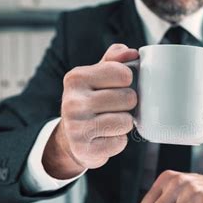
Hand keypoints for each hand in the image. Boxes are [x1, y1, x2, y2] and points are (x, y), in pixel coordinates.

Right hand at [42, 44, 138, 178]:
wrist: (71, 138)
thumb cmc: (90, 101)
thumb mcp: (97, 76)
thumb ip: (114, 60)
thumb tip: (132, 52)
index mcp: (76, 78)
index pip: (122, 73)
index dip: (128, 80)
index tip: (118, 86)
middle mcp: (72, 102)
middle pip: (128, 98)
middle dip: (128, 104)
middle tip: (115, 107)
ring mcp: (76, 128)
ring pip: (125, 122)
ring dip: (124, 123)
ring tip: (111, 122)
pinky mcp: (85, 150)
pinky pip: (120, 142)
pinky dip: (118, 141)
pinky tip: (106, 137)